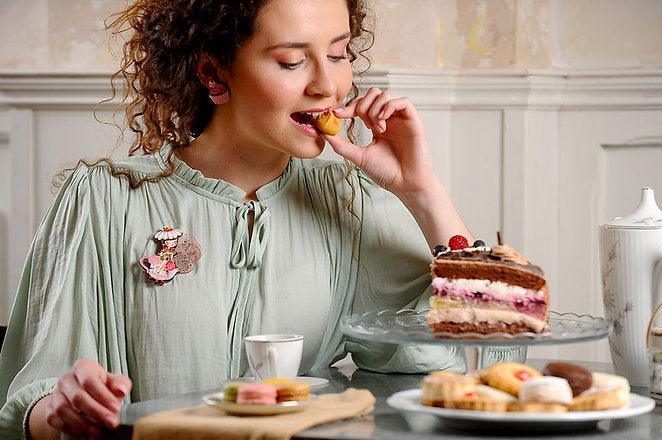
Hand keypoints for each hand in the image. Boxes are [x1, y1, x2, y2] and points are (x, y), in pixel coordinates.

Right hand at [43, 359, 130, 437]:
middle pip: (78, 397)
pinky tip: (84, 432)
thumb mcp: (114, 382)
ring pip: (64, 410)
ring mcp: (56, 394)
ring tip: (98, 431)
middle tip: (111, 423)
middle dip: (96, 412)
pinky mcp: (49, 409)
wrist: (84, 395)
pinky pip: (56, 420)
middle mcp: (66, 379)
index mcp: (83, 367)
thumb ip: (120, 384)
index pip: (90, 381)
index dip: (103, 396)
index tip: (116, 409)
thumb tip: (121, 390)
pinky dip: (70, 428)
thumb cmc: (102, 387)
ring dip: (83, 423)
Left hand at [323, 87, 440, 198]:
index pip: (362, 106)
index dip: (349, 107)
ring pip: (386, 95)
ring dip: (376, 108)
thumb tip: (323, 133)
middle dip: (363, 105)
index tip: (337, 115)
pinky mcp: (414, 122)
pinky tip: (384, 121)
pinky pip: (403, 102)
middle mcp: (390, 120)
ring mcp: (402, 120)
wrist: (405, 185)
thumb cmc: (386, 173)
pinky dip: (390, 106)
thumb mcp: (359, 156)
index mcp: (377, 127)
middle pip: (374, 94)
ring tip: (378, 128)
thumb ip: (341, 145)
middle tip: (363, 123)